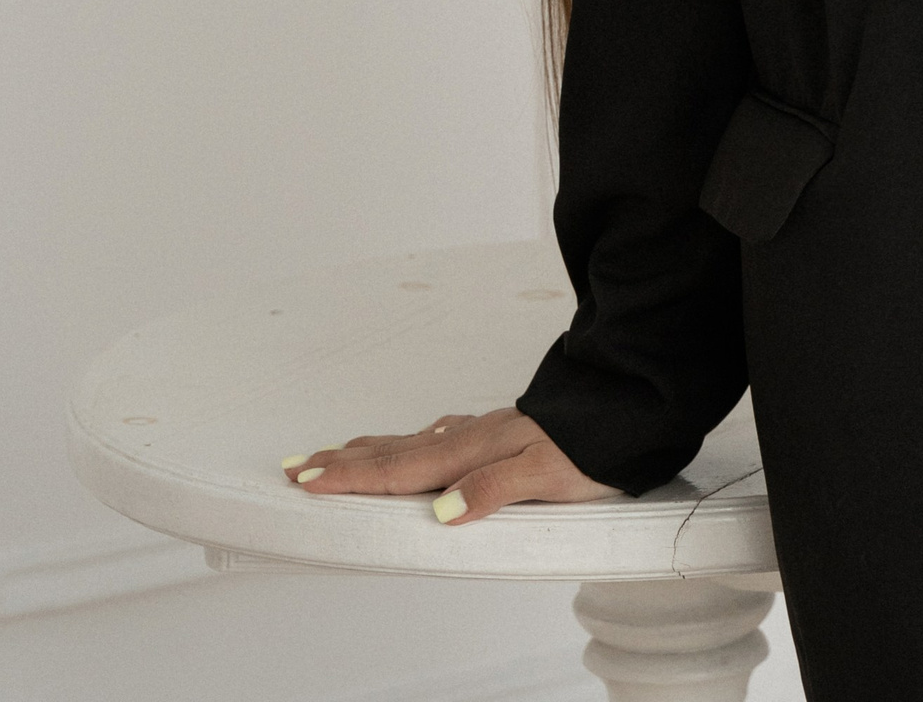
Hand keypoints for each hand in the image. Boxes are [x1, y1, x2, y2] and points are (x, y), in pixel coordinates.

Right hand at [280, 406, 623, 524]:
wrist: (627, 411)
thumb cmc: (591, 446)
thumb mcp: (547, 474)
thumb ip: (494, 490)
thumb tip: (443, 511)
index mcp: (470, 450)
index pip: (399, 469)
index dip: (350, 477)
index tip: (307, 481)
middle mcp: (468, 438)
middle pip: (393, 453)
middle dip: (342, 461)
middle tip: (295, 466)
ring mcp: (481, 433)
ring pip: (411, 443)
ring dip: (368, 451)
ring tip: (334, 455)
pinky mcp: (497, 434)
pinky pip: (436, 438)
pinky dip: (409, 443)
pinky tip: (414, 442)